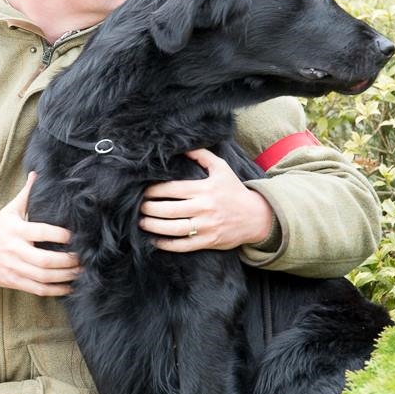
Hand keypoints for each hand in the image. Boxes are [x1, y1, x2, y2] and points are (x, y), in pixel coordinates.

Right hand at [0, 173, 81, 295]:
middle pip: (45, 260)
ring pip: (44, 277)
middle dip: (68, 261)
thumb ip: (26, 195)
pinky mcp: (15, 282)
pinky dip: (56, 290)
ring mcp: (15, 269)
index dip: (61, 235)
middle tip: (85, 257)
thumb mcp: (8, 211)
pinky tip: (70, 286)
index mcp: (15, 230)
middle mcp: (15, 250)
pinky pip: (38, 289)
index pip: (41, 232)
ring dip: (66, 276)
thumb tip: (37, 173)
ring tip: (82, 271)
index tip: (77, 236)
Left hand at [139, 148, 273, 252]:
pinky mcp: (207, 241)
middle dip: (149, 208)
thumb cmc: (234, 191)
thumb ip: (202, 156)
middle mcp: (203, 208)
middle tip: (138, 206)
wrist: (256, 217)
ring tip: (141, 222)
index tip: (143, 191)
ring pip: (173, 228)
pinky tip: (155, 241)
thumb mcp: (221, 168)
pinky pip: (183, 245)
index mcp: (204, 189)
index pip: (173, 189)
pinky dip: (166, 244)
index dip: (154, 190)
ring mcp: (205, 227)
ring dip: (153, 226)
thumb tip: (183, 148)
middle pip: (169, 209)